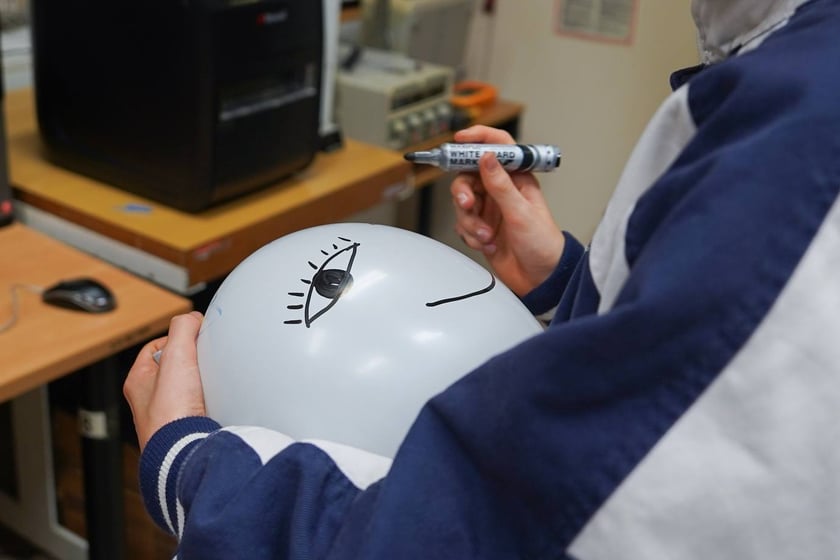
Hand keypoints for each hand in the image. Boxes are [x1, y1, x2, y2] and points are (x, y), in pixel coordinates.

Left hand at [124, 311, 206, 450]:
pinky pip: (202, 407)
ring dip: (203, 383)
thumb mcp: (176, 356)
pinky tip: (219, 401)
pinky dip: (212, 402)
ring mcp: (169, 417)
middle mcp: (150, 402)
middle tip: (206, 359)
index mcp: (138, 382)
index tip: (193, 335)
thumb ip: (182, 328)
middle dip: (192, 361)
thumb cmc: (171, 412)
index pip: (156, 347)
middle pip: (174, 367)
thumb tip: (192, 318)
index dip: (176, 337)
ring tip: (213, 380)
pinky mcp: (187, 429)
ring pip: (189, 388)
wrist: (185, 450)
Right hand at [450, 125, 564, 295]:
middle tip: (468, 204)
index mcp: (517, 179)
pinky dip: (471, 235)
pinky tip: (487, 244)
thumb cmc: (543, 244)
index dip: (479, 139)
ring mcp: (490, 209)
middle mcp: (502, 190)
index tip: (461, 140)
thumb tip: (486, 157)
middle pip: (469, 177)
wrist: (541, 279)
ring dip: (470, 222)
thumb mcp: (521, 212)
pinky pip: (463, 224)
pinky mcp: (481, 228)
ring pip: (462, 203)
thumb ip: (500, 184)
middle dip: (464, 192)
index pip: (498, 147)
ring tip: (486, 236)